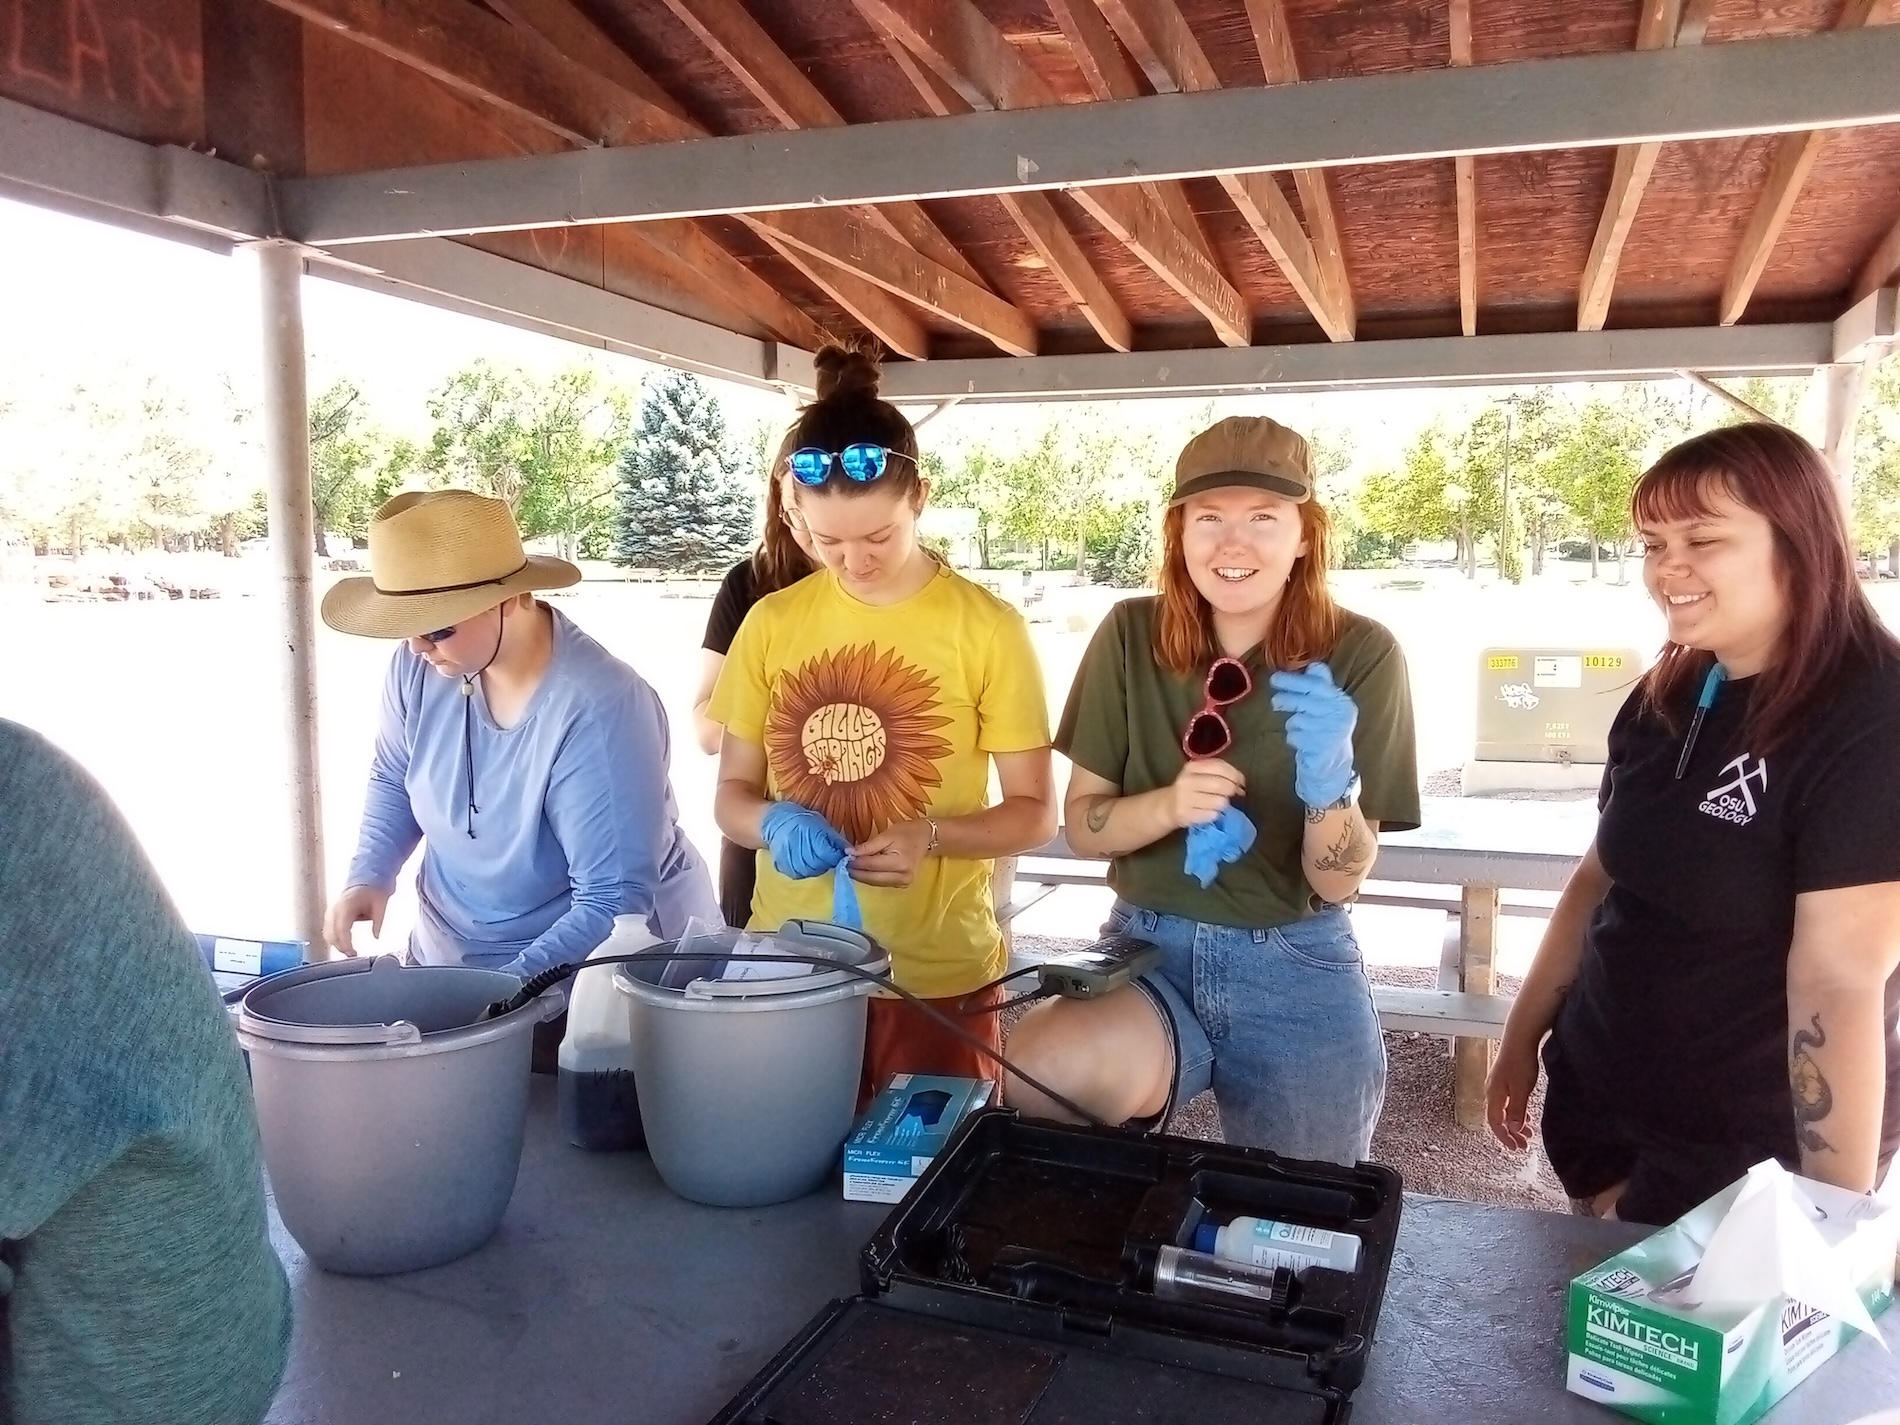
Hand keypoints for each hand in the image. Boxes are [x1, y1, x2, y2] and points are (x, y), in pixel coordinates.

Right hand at [323, 884, 389, 957]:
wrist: (364, 881)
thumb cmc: (372, 892)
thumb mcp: (380, 905)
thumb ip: (378, 922)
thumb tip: (376, 936)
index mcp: (346, 906)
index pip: (341, 929)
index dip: (345, 944)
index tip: (352, 953)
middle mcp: (334, 910)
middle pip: (332, 934)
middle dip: (341, 947)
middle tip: (354, 955)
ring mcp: (330, 913)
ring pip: (328, 934)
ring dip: (337, 945)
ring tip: (350, 952)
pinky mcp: (330, 916)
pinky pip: (328, 931)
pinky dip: (334, 940)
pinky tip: (344, 946)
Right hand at [760, 801, 849, 878]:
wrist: (768, 822)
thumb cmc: (796, 818)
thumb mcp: (818, 821)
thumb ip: (833, 837)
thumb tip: (849, 851)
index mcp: (808, 834)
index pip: (829, 854)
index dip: (836, 854)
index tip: (839, 852)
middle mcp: (798, 847)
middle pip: (821, 864)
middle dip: (828, 861)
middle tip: (828, 854)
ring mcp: (789, 859)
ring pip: (811, 871)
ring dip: (817, 867)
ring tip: (817, 857)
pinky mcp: (783, 866)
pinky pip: (799, 874)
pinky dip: (805, 870)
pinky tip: (806, 862)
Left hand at [848, 819, 933, 887]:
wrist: (925, 838)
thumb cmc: (906, 833)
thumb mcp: (886, 835)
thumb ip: (868, 846)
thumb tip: (849, 853)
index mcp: (900, 863)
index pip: (871, 865)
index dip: (856, 862)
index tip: (843, 858)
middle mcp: (903, 877)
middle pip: (872, 878)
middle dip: (856, 872)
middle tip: (842, 864)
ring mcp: (903, 883)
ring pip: (875, 882)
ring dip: (861, 876)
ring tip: (850, 866)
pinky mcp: (902, 885)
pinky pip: (881, 883)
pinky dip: (870, 877)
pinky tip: (862, 870)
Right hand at [1167, 758, 1244, 828]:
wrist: (1168, 806)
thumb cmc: (1192, 788)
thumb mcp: (1201, 773)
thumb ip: (1220, 772)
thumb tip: (1241, 784)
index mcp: (1192, 767)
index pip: (1220, 767)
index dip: (1235, 775)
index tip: (1241, 783)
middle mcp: (1187, 781)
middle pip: (1222, 785)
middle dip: (1232, 790)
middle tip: (1231, 794)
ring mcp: (1185, 798)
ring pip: (1220, 802)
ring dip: (1224, 804)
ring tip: (1217, 803)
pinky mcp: (1187, 814)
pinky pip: (1213, 815)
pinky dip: (1216, 814)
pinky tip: (1210, 812)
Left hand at [1268, 662, 1357, 807]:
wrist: (1334, 764)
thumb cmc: (1326, 729)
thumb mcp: (1328, 706)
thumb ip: (1321, 686)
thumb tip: (1313, 664)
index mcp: (1342, 702)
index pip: (1316, 685)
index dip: (1294, 681)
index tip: (1275, 677)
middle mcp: (1340, 715)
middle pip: (1304, 701)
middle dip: (1286, 699)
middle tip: (1275, 701)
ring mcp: (1331, 732)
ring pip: (1297, 720)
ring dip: (1292, 724)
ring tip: (1299, 727)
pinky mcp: (1321, 747)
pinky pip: (1295, 736)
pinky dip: (1294, 738)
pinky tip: (1301, 741)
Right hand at [1485, 1037, 1541, 1150]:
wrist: (1519, 1037)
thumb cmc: (1520, 1061)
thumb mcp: (1521, 1089)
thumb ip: (1517, 1110)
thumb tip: (1513, 1130)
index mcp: (1493, 1095)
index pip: (1495, 1122)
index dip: (1505, 1137)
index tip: (1516, 1147)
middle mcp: (1492, 1091)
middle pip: (1498, 1118)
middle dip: (1510, 1133)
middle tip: (1523, 1145)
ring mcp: (1498, 1085)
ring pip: (1504, 1111)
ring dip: (1514, 1124)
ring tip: (1527, 1133)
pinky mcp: (1505, 1080)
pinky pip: (1508, 1103)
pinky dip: (1516, 1113)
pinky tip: (1525, 1116)